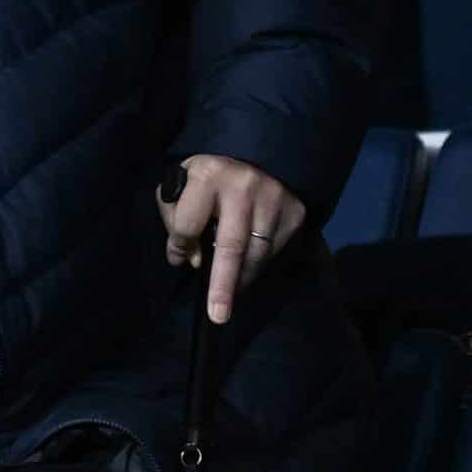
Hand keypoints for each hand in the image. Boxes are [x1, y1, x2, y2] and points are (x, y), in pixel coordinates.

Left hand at [158, 154, 305, 326]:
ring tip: (229, 292)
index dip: (180, 247)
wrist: (255, 156)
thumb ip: (176, 220)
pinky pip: (276, 250)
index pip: (188, 225)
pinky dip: (259, 264)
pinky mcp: (295, 211)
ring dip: (240, 278)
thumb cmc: (207, 178)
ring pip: (257, 254)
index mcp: (208, 175)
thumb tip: (194, 259)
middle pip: (232, 246)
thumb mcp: (181, 187)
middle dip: (223, 285)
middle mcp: (244, 186)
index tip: (179, 259)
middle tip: (218, 315)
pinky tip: (247, 266)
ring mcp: (274, 199)